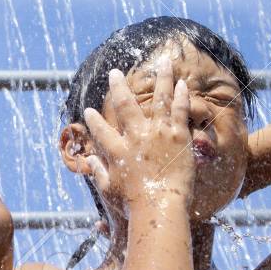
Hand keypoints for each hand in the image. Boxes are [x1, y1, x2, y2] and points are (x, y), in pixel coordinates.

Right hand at [80, 59, 193, 210]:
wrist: (159, 207)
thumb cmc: (133, 204)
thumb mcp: (109, 190)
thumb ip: (98, 172)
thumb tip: (88, 160)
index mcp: (116, 150)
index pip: (100, 130)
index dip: (93, 120)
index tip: (89, 111)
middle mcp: (135, 136)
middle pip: (125, 104)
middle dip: (119, 87)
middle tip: (115, 73)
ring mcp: (158, 133)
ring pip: (159, 98)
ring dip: (161, 78)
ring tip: (164, 62)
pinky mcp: (178, 136)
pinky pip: (179, 110)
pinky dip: (181, 95)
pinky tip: (182, 83)